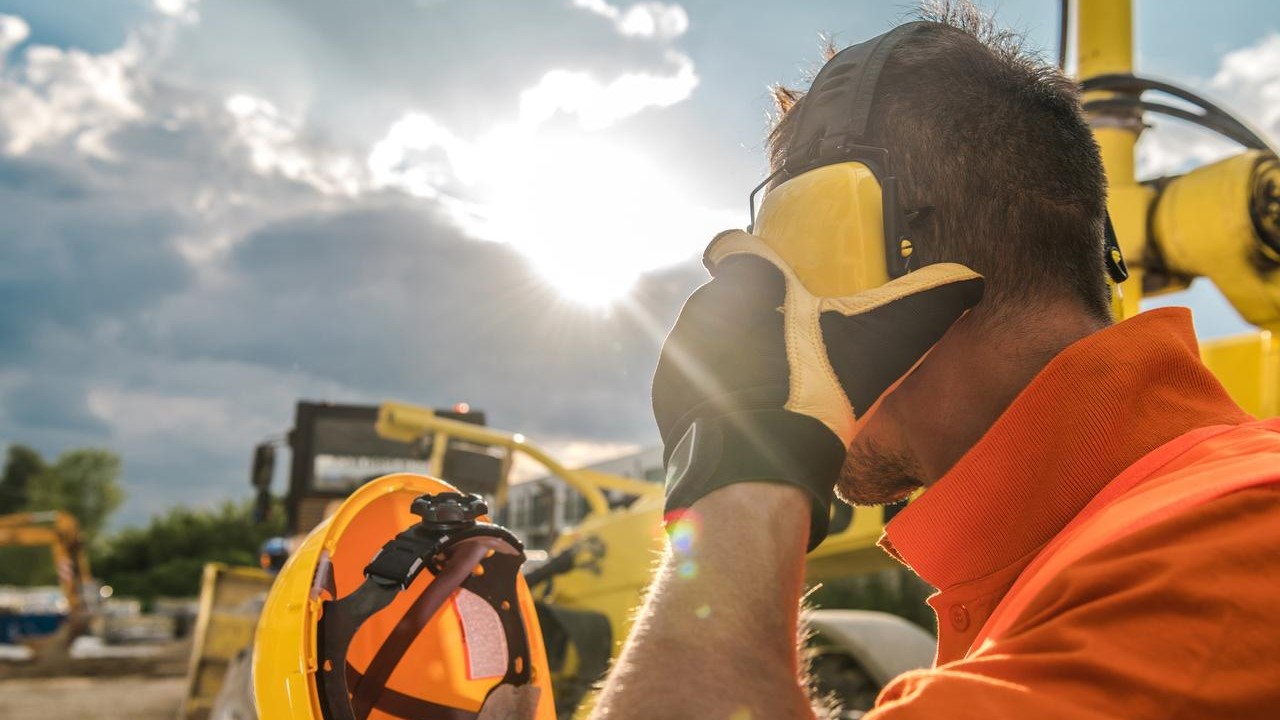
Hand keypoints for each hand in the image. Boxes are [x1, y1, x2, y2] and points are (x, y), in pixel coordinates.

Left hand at [653, 230, 982, 548]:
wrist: (756, 470)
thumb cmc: (818, 395)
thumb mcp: (883, 343)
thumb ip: (926, 302)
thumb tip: (972, 281)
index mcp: (748, 280)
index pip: (733, 245)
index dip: (753, 259)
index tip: (777, 282)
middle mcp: (702, 305)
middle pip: (730, 299)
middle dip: (757, 317)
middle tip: (794, 350)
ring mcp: (678, 351)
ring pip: (709, 339)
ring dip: (734, 355)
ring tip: (774, 388)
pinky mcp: (664, 393)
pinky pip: (692, 380)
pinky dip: (713, 392)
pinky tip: (747, 415)